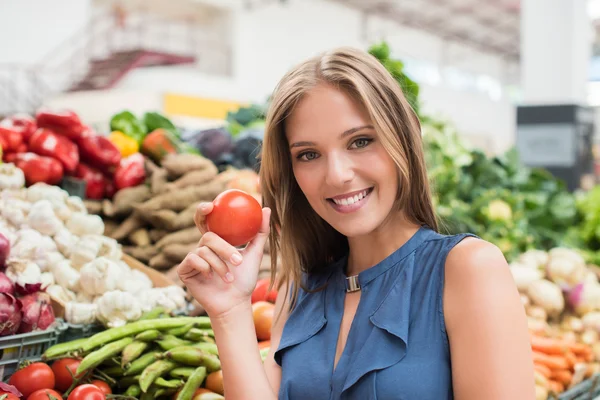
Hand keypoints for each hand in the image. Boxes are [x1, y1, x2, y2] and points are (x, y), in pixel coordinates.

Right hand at [177, 202, 270, 317]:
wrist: (234, 302)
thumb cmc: (244, 279)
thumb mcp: (255, 254)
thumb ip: (260, 232)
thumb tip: (267, 209)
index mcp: (216, 241)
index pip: (206, 220)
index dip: (203, 210)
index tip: (210, 206)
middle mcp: (202, 247)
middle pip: (209, 236)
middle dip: (224, 249)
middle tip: (238, 260)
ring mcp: (192, 258)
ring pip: (205, 250)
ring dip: (221, 266)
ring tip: (230, 278)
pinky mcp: (184, 270)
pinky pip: (194, 260)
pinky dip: (206, 268)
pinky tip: (211, 278)